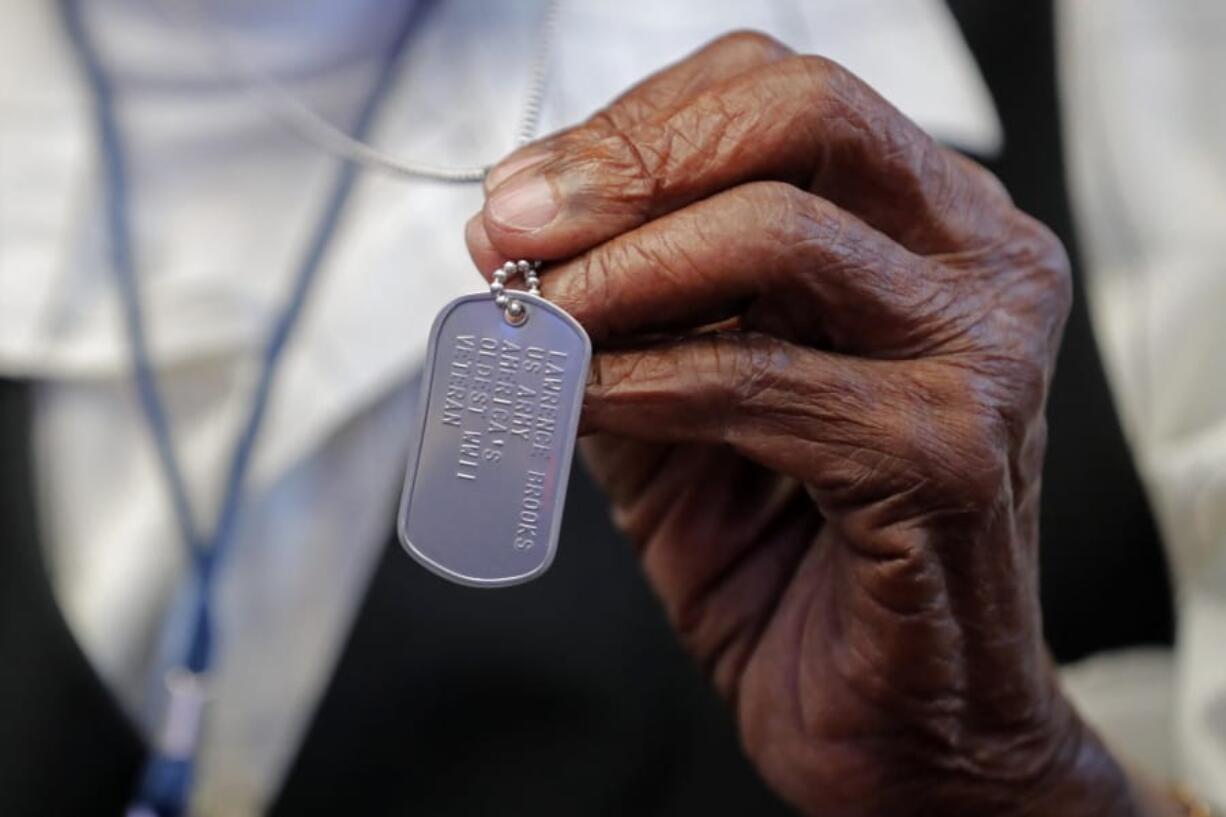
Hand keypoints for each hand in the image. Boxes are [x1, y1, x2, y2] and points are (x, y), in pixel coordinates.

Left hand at [468, 32, 1144, 816]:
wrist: (894, 724)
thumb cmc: (797, 561)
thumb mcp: (686, 407)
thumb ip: (623, 316)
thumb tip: (512, 240)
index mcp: (934, 226)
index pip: (781, 94)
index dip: (637, 125)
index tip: (524, 188)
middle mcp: (981, 265)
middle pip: (801, 114)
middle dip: (628, 165)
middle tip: (515, 229)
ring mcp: (981, 355)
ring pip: (779, 235)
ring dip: (619, 277)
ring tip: (533, 322)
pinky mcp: (946, 455)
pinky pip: (755, 378)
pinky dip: (640, 381)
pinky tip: (577, 401)